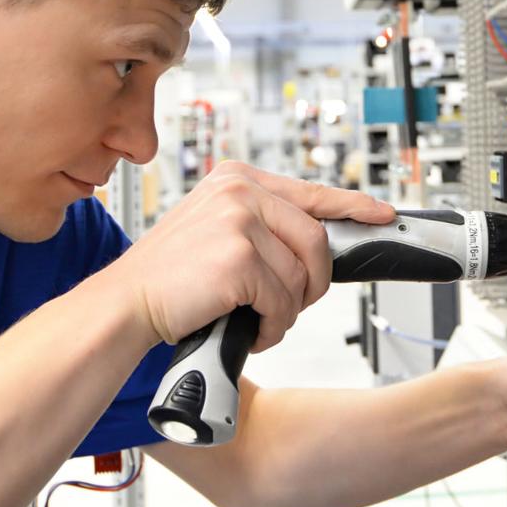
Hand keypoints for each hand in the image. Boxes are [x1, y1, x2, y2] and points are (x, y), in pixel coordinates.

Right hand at [108, 161, 395, 347]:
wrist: (126, 303)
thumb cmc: (171, 277)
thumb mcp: (216, 231)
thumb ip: (261, 225)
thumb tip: (316, 244)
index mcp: (237, 178)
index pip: (311, 191)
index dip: (353, 206)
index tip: (381, 215)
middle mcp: (240, 191)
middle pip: (317, 240)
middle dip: (312, 284)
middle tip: (288, 305)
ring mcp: (239, 221)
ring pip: (301, 277)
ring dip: (286, 311)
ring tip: (254, 319)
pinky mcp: (239, 258)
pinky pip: (283, 302)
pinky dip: (271, 327)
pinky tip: (247, 328)